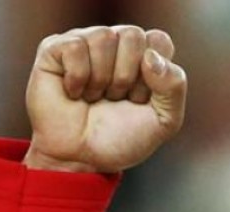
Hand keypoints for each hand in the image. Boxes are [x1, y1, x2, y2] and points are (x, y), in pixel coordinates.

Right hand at [23, 26, 186, 172]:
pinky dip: (77, 78)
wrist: (83, 159)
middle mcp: (116, 43)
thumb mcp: (165, 121)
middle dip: (126, 77)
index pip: (159, 41)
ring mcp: (85, 43)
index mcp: (146, 56)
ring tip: (95, 96)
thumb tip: (151, 56)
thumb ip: (174, 87)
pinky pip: (75, 46)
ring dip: (101, 79)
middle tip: (115, 98)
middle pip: (132, 35)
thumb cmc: (123, 138)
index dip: (153, 75)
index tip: (141, 99)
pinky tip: (74, 93)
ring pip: (103, 37)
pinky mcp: (55, 49)